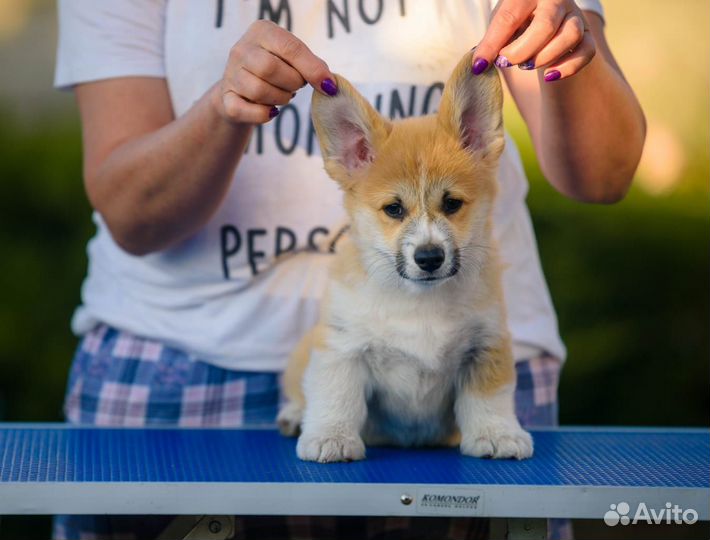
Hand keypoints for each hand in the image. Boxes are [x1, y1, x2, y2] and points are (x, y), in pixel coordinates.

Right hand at [219, 20, 336, 123]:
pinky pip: (248, 110)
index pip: (290, 48)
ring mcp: (230, 74)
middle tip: (296, 86)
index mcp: (262, 31)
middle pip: (271, 68)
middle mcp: (241, 49)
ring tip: (283, 95)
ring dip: (281, 99)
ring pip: (259, 90)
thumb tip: (329, 84)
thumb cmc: (275, 71)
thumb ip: (312, 66)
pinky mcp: (226, 98)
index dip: (312, 69)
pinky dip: (265, 115)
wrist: (242, 91)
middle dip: (292, 83)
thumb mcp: (293, 60)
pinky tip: (271, 110)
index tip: (328, 86)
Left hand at [473, 0, 595, 81]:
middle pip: (545, 26)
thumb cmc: (517, 20)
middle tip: (506, 63)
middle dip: (522, 51)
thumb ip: (492, 41)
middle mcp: (555, 0)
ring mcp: (574, 15)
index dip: (492, 45)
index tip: (479, 66)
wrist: (544, 15)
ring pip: (570, 35)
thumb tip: (478, 65)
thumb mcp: (501, 22)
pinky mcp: (587, 34)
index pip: (509, 17)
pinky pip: (587, 51)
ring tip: (526, 66)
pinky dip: (569, 67)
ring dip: (544, 57)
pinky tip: (549, 76)